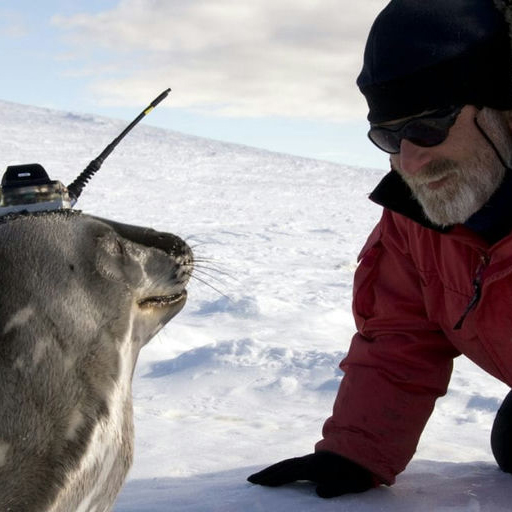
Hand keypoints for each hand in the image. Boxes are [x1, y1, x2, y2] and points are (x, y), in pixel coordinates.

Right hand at [247, 451, 374, 497]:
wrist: (366, 450)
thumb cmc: (358, 471)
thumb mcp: (351, 483)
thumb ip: (335, 489)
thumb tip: (317, 493)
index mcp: (315, 467)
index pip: (288, 472)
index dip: (272, 478)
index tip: (257, 482)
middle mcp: (310, 461)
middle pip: (284, 466)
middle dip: (267, 473)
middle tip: (251, 480)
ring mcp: (312, 459)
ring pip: (288, 463)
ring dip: (274, 470)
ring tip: (262, 477)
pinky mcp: (315, 461)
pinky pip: (295, 464)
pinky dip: (284, 468)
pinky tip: (282, 473)